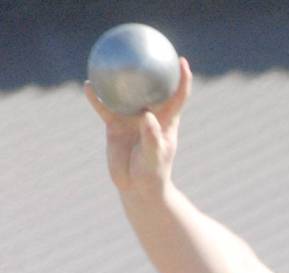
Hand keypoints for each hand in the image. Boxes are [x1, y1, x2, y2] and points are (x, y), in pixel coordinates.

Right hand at [84, 57, 191, 194]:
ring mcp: (131, 118)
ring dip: (118, 78)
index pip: (177, 96)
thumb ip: (152, 138)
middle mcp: (149, 115)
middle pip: (151, 86)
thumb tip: (147, 116)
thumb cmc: (152, 174)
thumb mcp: (154, 157)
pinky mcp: (114, 125)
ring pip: (124, 93)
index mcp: (166, 120)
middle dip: (150, 69)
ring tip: (111, 60)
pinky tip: (89, 86)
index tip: (181, 61)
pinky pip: (104, 107)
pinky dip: (97, 97)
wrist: (136, 187)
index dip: (182, 78)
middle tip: (143, 51)